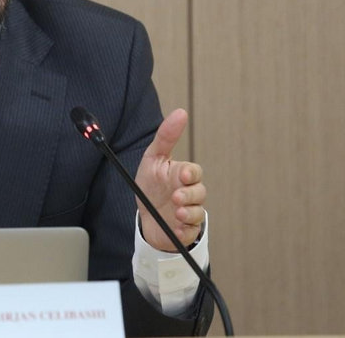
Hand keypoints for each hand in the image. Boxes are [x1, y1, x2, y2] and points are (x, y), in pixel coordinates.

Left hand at [135, 109, 205, 251]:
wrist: (144, 217)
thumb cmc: (150, 185)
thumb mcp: (153, 159)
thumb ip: (166, 137)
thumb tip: (181, 112)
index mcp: (182, 175)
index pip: (194, 172)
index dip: (190, 173)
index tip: (182, 174)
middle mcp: (189, 193)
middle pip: (199, 192)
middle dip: (189, 194)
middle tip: (176, 197)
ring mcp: (190, 212)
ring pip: (198, 212)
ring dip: (188, 212)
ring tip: (176, 212)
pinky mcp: (187, 230)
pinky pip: (191, 230)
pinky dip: (184, 229)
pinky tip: (176, 227)